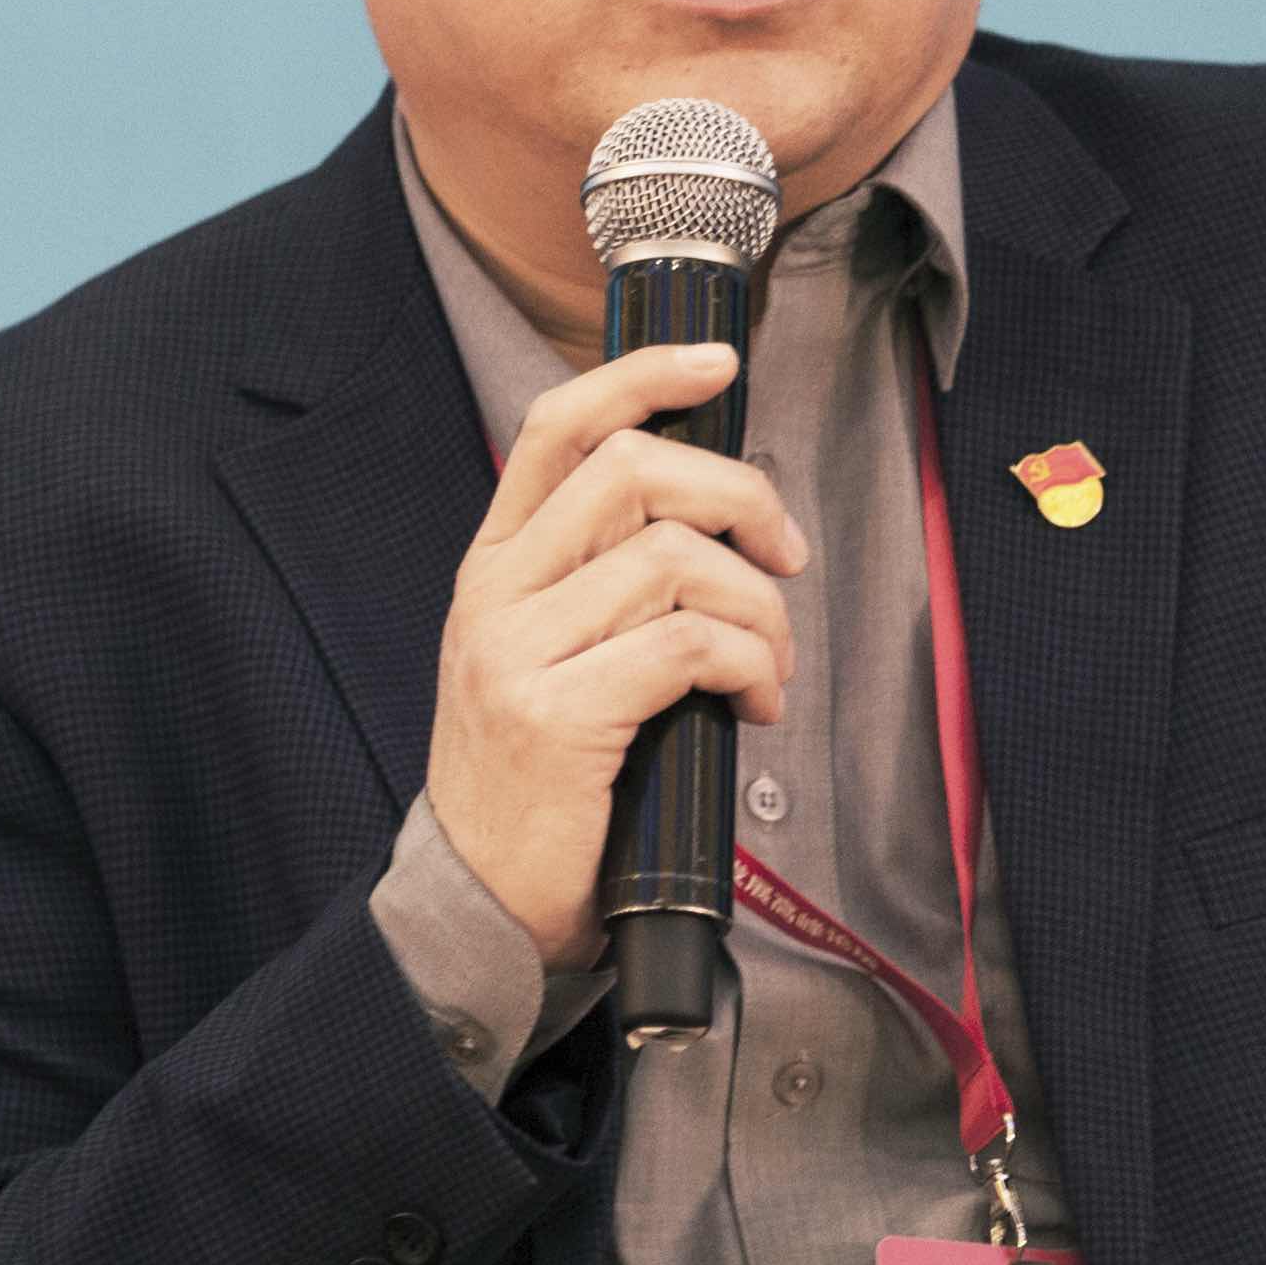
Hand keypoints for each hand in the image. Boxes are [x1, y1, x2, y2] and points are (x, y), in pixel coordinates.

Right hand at [426, 343, 809, 969]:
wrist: (480, 901)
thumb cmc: (543, 783)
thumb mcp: (550, 658)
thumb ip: (605, 584)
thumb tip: (721, 520)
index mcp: (494, 565)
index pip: (560, 426)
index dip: (643, 375)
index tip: (719, 363)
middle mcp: (495, 593)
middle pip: (635, 471)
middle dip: (740, 500)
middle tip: (785, 560)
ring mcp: (517, 653)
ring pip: (673, 559)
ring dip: (758, 607)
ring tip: (771, 667)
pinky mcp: (555, 718)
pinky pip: (686, 647)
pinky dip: (748, 666)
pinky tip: (754, 706)